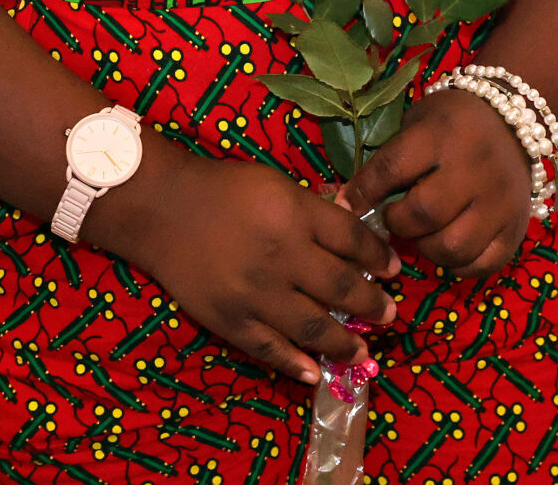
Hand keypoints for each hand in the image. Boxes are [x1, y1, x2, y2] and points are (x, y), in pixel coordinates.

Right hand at [89, 139, 399, 384]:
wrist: (163, 210)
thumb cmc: (223, 190)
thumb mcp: (276, 184)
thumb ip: (313, 211)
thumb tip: (353, 237)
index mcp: (294, 215)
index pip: (352, 240)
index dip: (379, 257)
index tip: (394, 269)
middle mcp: (281, 256)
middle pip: (341, 286)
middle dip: (372, 304)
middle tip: (391, 315)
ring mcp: (256, 293)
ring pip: (313, 325)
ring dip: (344, 342)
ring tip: (364, 352)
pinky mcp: (231, 319)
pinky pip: (270, 348)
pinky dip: (296, 364)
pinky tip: (316, 373)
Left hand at [338, 87, 533, 278]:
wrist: (515, 121)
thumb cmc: (454, 121)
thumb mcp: (418, 124)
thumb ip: (390, 161)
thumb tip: (351, 204)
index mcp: (442, 135)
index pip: (392, 168)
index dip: (363, 192)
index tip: (348, 205)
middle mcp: (474, 168)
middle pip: (423, 213)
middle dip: (397, 223)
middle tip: (395, 218)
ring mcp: (499, 202)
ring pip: (452, 247)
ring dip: (427, 248)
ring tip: (424, 234)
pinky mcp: (516, 228)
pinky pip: (481, 265)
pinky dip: (458, 265)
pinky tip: (449, 246)